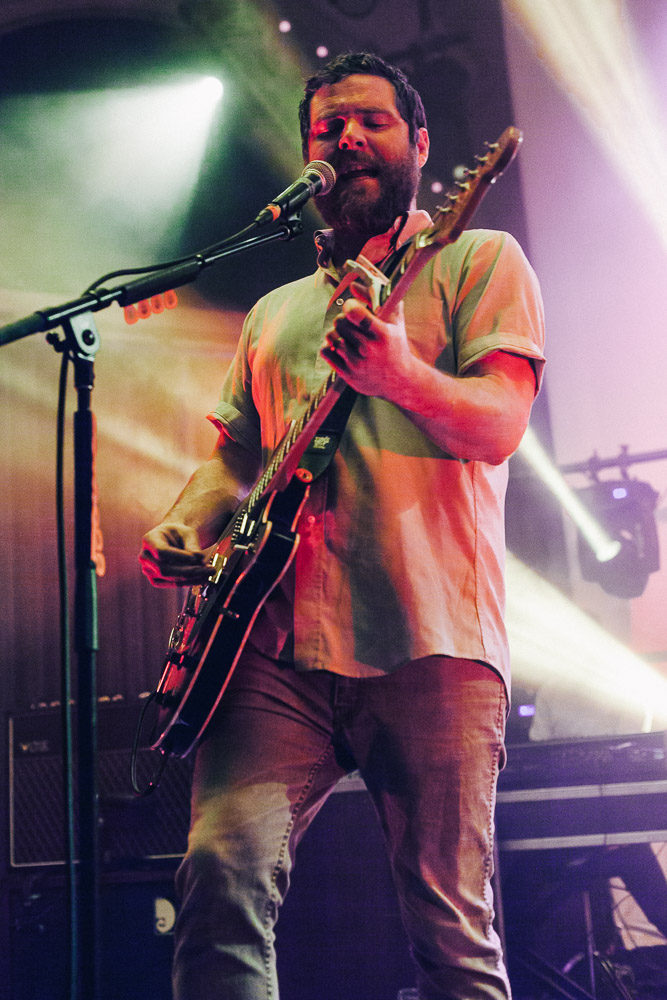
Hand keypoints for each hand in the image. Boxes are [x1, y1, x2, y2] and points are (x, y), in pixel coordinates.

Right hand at [139, 522, 210, 587]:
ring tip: (209, 573)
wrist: (174, 540)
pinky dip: (189, 582)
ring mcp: (149, 570)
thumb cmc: (179, 534)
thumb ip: (192, 544)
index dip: (178, 557)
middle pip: (165, 569)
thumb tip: (198, 558)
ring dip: (192, 578)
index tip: (196, 558)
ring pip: (170, 579)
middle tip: (208, 569)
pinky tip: (202, 578)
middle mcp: (146, 556)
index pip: (161, 551)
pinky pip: (173, 584)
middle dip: (189, 571)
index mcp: (150, 539)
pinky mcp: (156, 580)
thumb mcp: (187, 532)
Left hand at [320, 284, 412, 399]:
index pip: (355, 313)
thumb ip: (377, 298)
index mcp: (382, 334)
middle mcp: (369, 350)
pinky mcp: (347, 375)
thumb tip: (352, 285)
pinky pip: (326, 352)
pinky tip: (339, 346)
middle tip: (351, 324)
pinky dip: (328, 346)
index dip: (350, 306)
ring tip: (346, 336)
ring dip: (336, 333)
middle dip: (343, 320)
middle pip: (340, 323)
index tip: (353, 308)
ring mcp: (357, 363)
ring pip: (331, 337)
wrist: (399, 381)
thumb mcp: (394, 321)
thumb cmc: (396, 345)